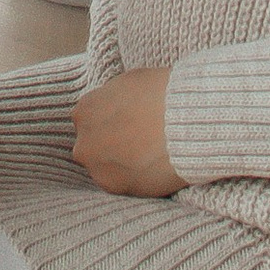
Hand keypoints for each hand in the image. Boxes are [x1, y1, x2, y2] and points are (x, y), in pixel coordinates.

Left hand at [72, 64, 180, 197]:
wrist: (184, 124)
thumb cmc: (161, 95)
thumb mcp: (128, 82)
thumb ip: (112, 98)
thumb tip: (114, 106)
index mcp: (85, 110)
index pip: (89, 119)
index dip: (111, 121)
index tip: (127, 123)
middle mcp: (84, 141)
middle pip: (92, 144)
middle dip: (110, 144)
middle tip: (138, 141)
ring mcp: (97, 167)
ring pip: (103, 167)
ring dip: (120, 163)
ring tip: (147, 156)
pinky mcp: (115, 187)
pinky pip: (120, 183)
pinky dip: (133, 178)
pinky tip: (151, 168)